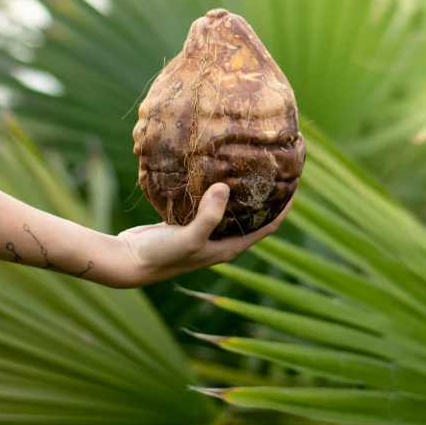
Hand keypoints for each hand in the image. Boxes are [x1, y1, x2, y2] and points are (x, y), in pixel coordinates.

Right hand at [116, 183, 292, 287]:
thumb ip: (209, 216)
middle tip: (274, 167)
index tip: (296, 183)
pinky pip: (208, 202)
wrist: (129, 261)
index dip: (285, 207)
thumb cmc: (161, 255)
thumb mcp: (188, 237)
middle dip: (266, 195)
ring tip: (248, 163)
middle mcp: (220, 241)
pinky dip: (215, 189)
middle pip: (253, 216)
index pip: (269, 226)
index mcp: (229, 248)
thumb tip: (226, 187)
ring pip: (231, 208)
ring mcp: (204, 231)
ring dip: (240, 190)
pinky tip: (214, 170)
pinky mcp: (187, 222)